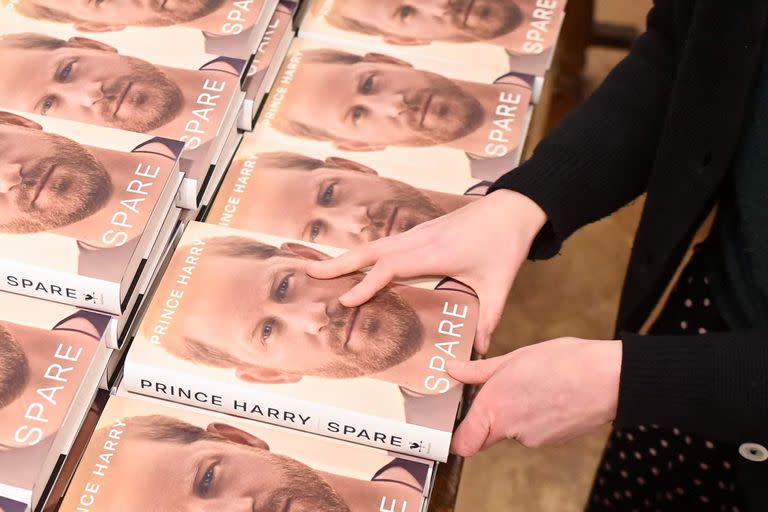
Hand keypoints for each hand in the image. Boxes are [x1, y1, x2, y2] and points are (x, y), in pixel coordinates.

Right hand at [306, 190, 546, 352]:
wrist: (512, 208)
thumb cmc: (505, 244)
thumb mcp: (499, 285)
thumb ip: (488, 319)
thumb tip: (478, 351)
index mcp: (435, 253)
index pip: (391, 268)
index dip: (367, 284)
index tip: (346, 301)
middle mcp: (420, 240)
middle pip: (371, 251)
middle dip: (339, 263)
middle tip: (309, 273)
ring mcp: (418, 233)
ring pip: (375, 245)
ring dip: (347, 257)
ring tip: (321, 268)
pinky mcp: (421, 231)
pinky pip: (386, 243)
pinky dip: (365, 253)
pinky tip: (356, 262)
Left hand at [447, 337, 621, 454]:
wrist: (610, 379)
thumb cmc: (564, 362)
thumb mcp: (514, 357)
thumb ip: (479, 370)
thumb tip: (452, 370)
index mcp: (495, 406)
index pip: (463, 444)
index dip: (457, 437)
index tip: (458, 422)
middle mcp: (511, 429)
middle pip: (485, 437)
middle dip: (487, 421)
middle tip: (499, 394)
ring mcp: (533, 439)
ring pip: (512, 432)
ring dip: (516, 415)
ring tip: (534, 387)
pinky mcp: (552, 442)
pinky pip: (534, 432)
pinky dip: (537, 418)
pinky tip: (550, 396)